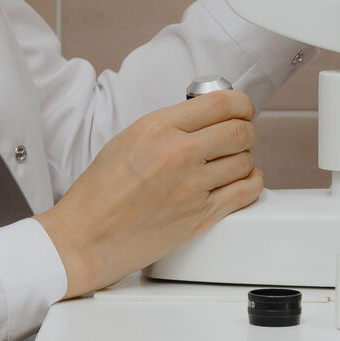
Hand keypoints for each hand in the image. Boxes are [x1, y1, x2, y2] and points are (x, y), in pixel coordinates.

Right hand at [35, 89, 262, 297]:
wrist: (87, 237)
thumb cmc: (101, 192)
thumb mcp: (129, 138)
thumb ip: (170, 126)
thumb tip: (205, 117)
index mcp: (158, 128)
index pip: (220, 103)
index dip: (241, 103)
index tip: (243, 108)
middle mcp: (179, 154)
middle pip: (240, 131)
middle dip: (247, 129)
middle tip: (242, 133)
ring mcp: (192, 186)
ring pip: (245, 161)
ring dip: (245, 158)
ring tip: (233, 161)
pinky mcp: (200, 216)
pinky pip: (246, 192)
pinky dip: (252, 183)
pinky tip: (242, 181)